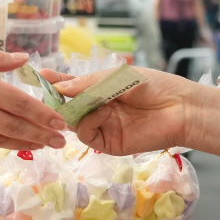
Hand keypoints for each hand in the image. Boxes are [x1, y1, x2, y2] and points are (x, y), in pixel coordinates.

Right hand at [0, 45, 65, 148]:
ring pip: (2, 138)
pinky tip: (18, 143)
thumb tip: (24, 60)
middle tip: (63, 140)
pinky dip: (4, 144)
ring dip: (27, 142)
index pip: (18, 102)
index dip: (42, 113)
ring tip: (47, 145)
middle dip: (42, 133)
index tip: (60, 120)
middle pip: (15, 125)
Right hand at [56, 66, 198, 154]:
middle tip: (48, 94)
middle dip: (58, 100)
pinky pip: (86, 135)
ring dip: (75, 111)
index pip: (74, 87)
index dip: (57, 82)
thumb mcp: (118, 78)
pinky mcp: (109, 144)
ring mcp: (103, 127)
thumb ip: (87, 83)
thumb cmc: (153, 87)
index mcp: (102, 90)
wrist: (180, 109)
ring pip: (73, 122)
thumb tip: (59, 88)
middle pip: (69, 106)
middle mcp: (99, 109)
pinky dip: (87, 123)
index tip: (40, 76)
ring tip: (85, 101)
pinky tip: (101, 113)